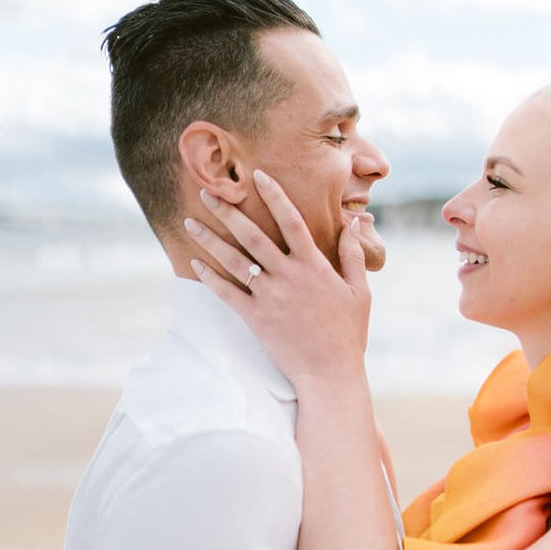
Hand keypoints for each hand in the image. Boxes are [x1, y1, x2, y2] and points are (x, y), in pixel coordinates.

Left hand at [185, 169, 370, 384]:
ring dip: (210, 239)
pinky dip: (209, 277)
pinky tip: (194, 263)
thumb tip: (355, 223)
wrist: (330, 373)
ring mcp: (270, 296)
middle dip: (228, 211)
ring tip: (190, 222)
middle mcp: (289, 275)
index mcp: (314, 265)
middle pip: (253, 235)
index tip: (258, 175)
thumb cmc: (348, 334)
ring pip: (234, 260)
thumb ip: (353, 255)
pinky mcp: (256, 318)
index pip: (291, 220)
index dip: (274, 195)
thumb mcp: (360, 291)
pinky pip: (227, 293)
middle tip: (207, 192)